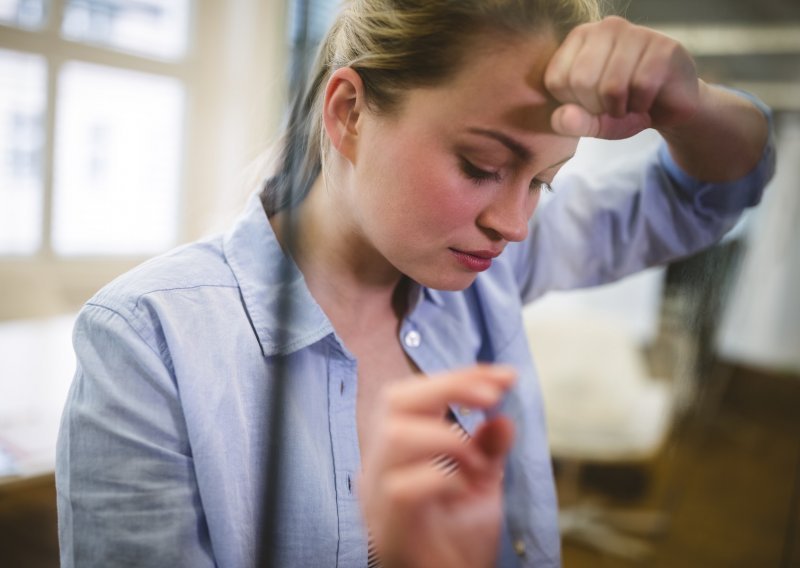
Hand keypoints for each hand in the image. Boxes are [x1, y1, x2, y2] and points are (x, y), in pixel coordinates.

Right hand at [358, 365, 515, 567]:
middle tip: (493, 396)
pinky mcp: (385, 524)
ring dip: (447, 436)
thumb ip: (486, 452)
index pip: (415, 395)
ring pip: (394, 434)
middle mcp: (377, 465)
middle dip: (448, 386)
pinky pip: (403, 486)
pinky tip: (463, 491)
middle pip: (394, 399)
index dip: (460, 377)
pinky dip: (444, 479)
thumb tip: (503, 418)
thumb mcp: (481, 488)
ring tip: (476, 462)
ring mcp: (375, 494)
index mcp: (395, 451)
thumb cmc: (456, 546)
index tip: (506, 376)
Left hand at [544, 16, 700, 139]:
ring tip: (630, 102)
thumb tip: (561, 118)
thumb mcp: (591, 122)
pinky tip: (647, 99)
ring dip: (621, 108)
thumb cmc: (625, 108)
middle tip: (613, 106)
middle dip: (597, 107)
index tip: (592, 102)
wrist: (671, 108)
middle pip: (582, 81)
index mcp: (580, 38)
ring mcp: (637, 32)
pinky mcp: (665, 46)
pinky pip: (642, 87)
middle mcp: (606, 27)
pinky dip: (642, 104)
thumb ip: (570, 123)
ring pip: (612, 86)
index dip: (574, 105)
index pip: (556, 79)